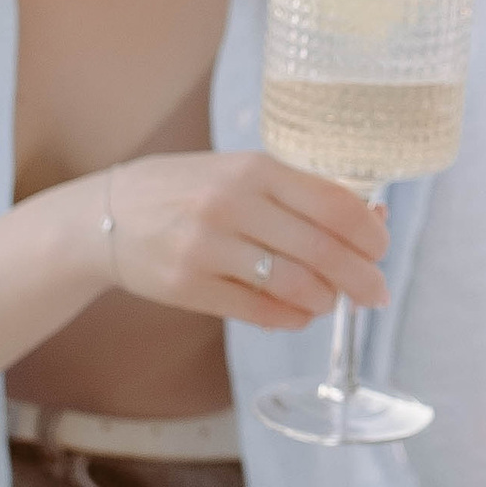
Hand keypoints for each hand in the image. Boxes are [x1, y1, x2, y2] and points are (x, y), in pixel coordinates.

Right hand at [97, 152, 386, 332]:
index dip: (369, 232)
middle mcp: (231, 204)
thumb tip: (371, 218)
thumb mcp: (238, 172)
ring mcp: (207, 247)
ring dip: (326, 300)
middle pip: (322, 250)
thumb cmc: (185, 190)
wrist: (104, 216)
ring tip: (331, 302)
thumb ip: (298, 193)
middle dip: (361, 279)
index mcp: (252, 168)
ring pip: (295, 286)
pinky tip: (299, 314)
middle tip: (377, 294)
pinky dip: (291, 318)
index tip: (381, 248)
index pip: (333, 203)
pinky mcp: (189, 287)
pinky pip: (260, 311)